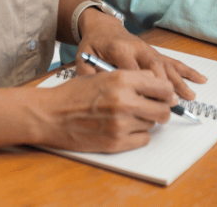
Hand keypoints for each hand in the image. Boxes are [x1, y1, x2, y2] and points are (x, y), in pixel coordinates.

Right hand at [31, 69, 176, 152]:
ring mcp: (120, 123)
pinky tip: (126, 128)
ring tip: (130, 116)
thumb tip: (160, 86)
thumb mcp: (103, 74)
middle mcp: (124, 100)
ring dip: (146, 120)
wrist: (49, 115)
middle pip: (163, 108)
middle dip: (163, 109)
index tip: (166, 94)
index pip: (162, 85)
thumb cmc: (75, 93)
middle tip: (156, 108)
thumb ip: (132, 78)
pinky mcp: (115, 142)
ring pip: (153, 124)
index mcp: (121, 79)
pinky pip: (143, 139)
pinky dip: (139, 134)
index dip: (166, 91)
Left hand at [75, 10, 205, 99]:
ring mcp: (149, 50)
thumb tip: (96, 89)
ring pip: (166, 65)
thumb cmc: (93, 45)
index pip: (132, 67)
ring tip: (190, 96)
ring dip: (179, 81)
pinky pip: (173, 61)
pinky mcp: (155, 53)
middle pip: (154, 66)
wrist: (103, 27)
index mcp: (119, 49)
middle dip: (163, 84)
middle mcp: (138, 48)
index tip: (147, 101)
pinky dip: (187, 70)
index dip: (140, 83)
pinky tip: (200, 78)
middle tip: (171, 102)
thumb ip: (88, 72)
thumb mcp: (83, 57)